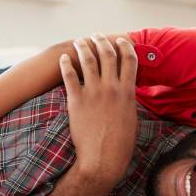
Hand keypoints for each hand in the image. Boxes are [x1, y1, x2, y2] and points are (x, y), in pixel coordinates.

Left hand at [60, 33, 137, 184]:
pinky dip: (66, 64)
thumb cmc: (121, 144)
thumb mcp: (132, 118)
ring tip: (80, 41)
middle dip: (102, 41)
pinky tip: (64, 58)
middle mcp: (111, 88)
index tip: (120, 40)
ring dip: (84, 47)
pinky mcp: (76, 101)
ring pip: (88, 60)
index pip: (129, 59)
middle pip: (108, 54)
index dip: (125, 46)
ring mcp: (93, 93)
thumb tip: (127, 91)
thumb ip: (128, 100)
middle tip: (96, 36)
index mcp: (127, 92)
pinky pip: (69, 76)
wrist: (103, 159)